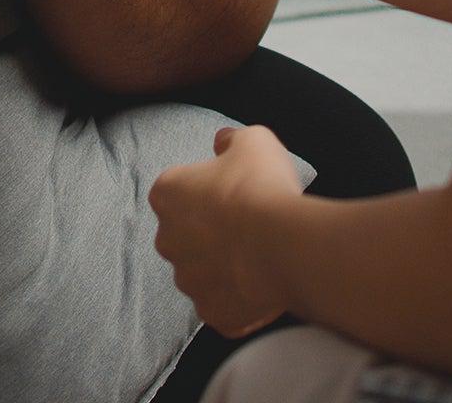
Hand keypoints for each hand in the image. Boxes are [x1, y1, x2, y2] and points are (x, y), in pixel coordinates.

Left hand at [148, 124, 305, 336]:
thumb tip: (222, 142)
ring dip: (223, 264)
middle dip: (209, 230)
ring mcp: (189, 282)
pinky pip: (224, 304)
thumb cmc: (262, 187)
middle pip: (185, 233)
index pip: (176, 189)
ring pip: (202, 272)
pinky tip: (264, 282)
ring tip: (259, 253)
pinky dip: (240, 297)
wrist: (283, 245)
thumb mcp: (253, 140)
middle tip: (246, 221)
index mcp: (168, 194)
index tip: (231, 190)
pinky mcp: (213, 313)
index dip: (205, 188)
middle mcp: (168, 240)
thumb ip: (232, 139)